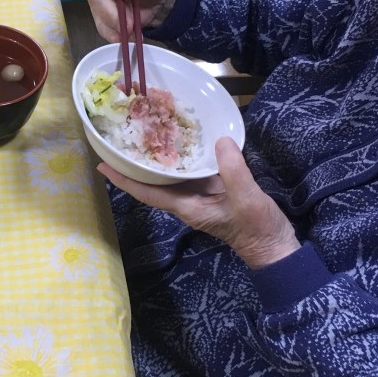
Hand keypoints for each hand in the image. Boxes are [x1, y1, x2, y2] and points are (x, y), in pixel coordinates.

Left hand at [99, 137, 299, 269]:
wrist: (274, 244)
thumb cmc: (258, 227)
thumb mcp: (246, 198)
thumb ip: (232, 170)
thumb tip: (219, 141)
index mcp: (187, 207)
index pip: (148, 193)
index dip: (125, 180)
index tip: (103, 166)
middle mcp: (187, 201)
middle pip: (153, 182)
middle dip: (135, 164)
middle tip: (118, 139)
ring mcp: (199, 195)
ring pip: (170, 175)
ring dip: (156, 157)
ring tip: (142, 133)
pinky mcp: (213, 188)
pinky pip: (190, 170)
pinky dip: (183, 155)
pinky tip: (182, 137)